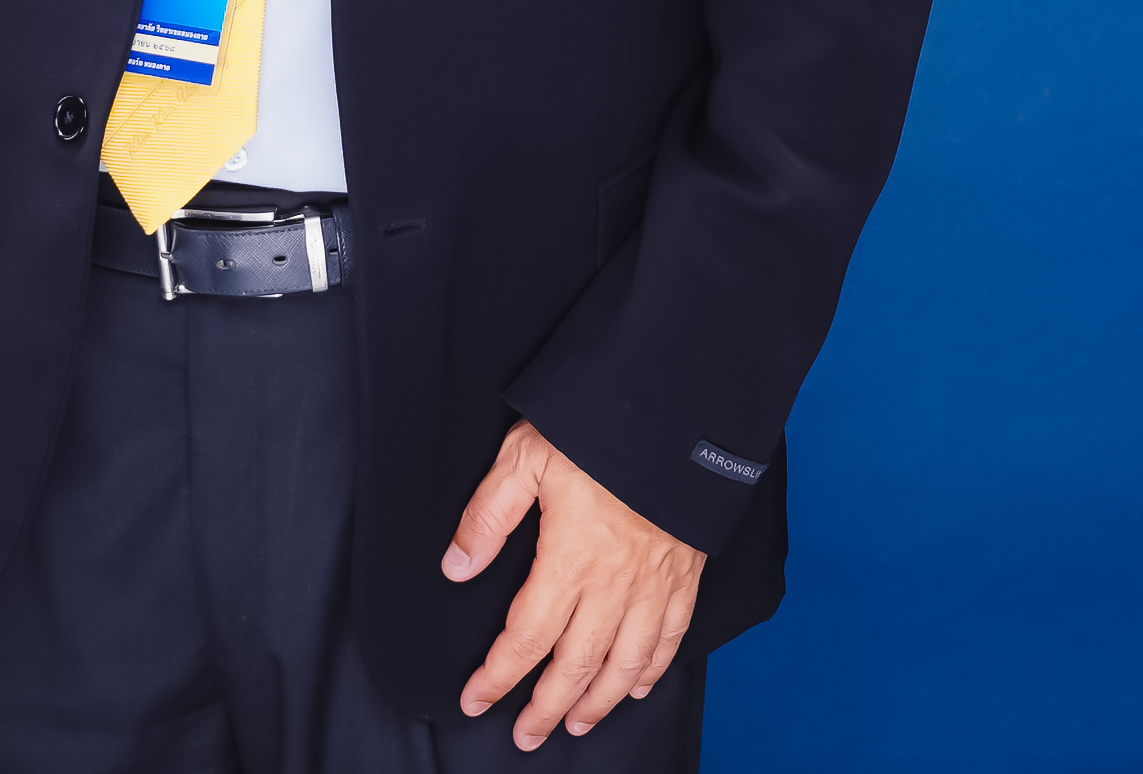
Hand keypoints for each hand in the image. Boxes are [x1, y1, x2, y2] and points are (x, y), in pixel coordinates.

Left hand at [442, 421, 704, 749]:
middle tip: (527, 735)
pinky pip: (671, 636)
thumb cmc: (599, 426)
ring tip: (576, 723)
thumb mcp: (526, 455)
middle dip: (546, 707)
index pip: (526, 637)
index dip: (498, 676)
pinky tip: (639, 686)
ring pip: (626, 663)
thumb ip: (488, 514)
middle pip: (576, 665)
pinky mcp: (685, 573)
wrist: (677, 408)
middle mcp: (614, 582)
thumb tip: (458, 566)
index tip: (476, 699)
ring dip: (600, 701)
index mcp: (570, 558)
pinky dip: (655, 669)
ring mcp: (655, 582)